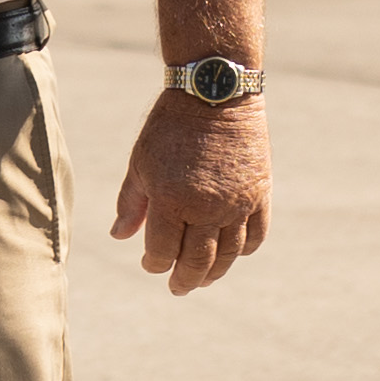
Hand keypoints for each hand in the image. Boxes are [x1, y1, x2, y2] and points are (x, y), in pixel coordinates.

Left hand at [111, 90, 267, 296]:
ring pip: (229, 254)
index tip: (149, 265)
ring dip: (215, 272)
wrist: (215, 92)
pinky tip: (234, 254)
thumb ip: (131, 203)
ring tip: (204, 280)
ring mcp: (237, 203)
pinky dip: (245, 249)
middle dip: (185, 280)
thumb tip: (120, 237)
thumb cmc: (170, 126)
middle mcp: (206, 207)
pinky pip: (257, 234)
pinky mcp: (260, 194)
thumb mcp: (141, 162)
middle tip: (178, 288)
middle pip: (197, 261)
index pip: (162, 250)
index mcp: (171, 199)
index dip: (154, 264)